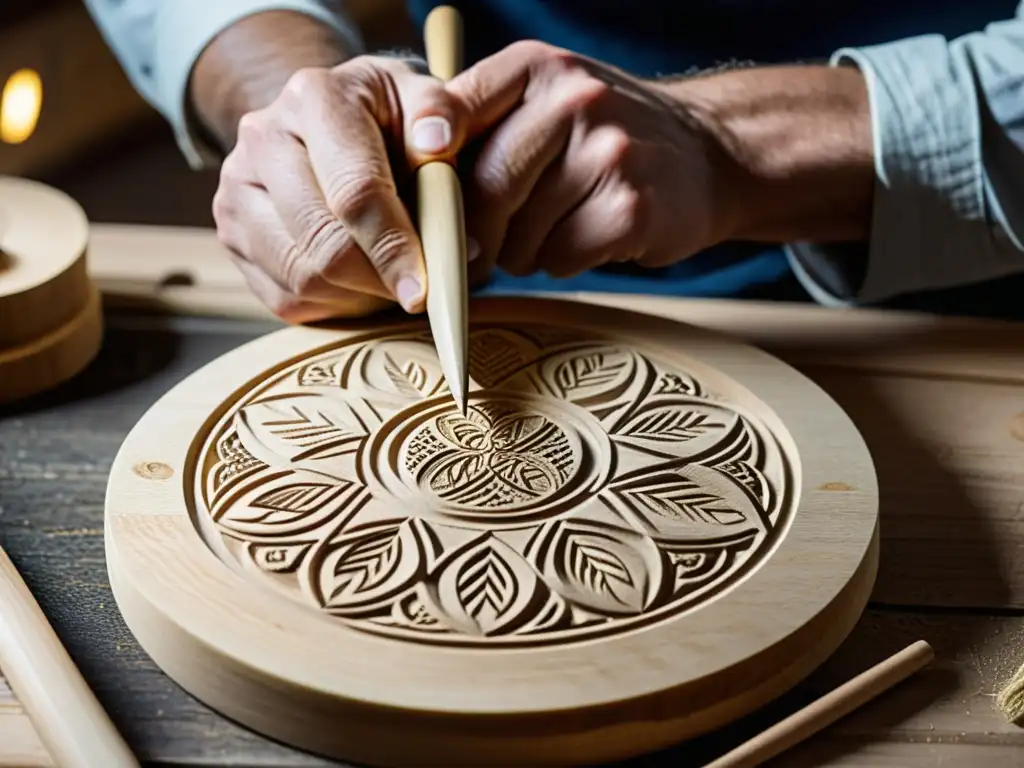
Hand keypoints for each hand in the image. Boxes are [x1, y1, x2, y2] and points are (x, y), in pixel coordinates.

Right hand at [212, 55, 472, 321]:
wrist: (335, 123)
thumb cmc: (393, 120)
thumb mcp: (429, 102)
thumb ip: (447, 116)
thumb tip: (437, 144)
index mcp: (316, 98)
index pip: (355, 191)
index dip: (393, 246)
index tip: (424, 288)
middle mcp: (263, 138)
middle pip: (323, 242)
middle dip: (378, 279)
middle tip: (418, 291)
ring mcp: (237, 189)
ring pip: (301, 276)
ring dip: (357, 295)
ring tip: (391, 279)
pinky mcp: (232, 234)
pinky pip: (285, 296)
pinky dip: (332, 304)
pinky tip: (359, 283)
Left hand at [444, 41, 741, 278]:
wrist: (708, 156)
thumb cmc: (603, 139)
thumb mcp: (546, 102)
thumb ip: (483, 124)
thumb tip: (412, 187)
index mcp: (537, 67)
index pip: (452, 116)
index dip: (430, 170)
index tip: (425, 204)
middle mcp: (574, 98)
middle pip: (485, 188)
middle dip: (476, 232)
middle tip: (481, 249)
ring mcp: (608, 152)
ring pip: (519, 233)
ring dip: (521, 251)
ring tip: (551, 231)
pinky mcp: (631, 208)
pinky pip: (559, 258)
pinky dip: (561, 262)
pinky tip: (586, 240)